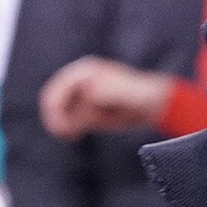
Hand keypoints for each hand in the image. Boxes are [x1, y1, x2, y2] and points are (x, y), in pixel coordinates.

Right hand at [39, 56, 178, 138]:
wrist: (152, 105)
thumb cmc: (139, 94)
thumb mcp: (121, 92)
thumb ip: (105, 91)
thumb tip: (89, 94)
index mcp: (84, 72)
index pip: (57, 88)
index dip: (53, 107)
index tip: (58, 125)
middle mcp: (79, 82)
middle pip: (54, 100)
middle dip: (56, 117)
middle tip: (63, 133)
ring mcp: (81, 96)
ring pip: (60, 112)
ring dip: (63, 124)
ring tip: (75, 134)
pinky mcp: (85, 110)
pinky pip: (69, 120)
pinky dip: (69, 129)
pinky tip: (76, 135)